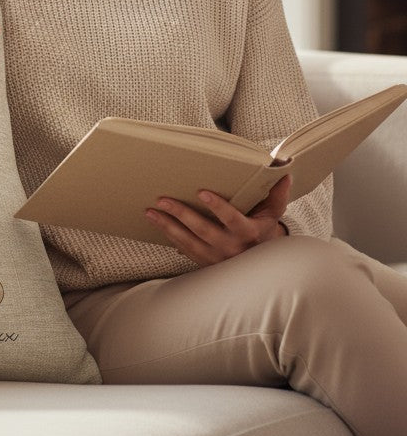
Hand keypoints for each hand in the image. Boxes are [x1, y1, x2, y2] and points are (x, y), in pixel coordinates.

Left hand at [144, 174, 290, 266]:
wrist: (260, 264)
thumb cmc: (262, 230)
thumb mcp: (272, 214)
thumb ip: (277, 194)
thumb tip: (284, 171)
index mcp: (248, 232)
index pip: (232, 219)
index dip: (217, 207)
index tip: (201, 192)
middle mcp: (231, 247)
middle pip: (203, 230)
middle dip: (181, 214)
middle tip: (162, 199)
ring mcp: (216, 257)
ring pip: (188, 241)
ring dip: (167, 226)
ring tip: (150, 211)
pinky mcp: (204, 262)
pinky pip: (184, 249)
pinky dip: (169, 236)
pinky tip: (156, 223)